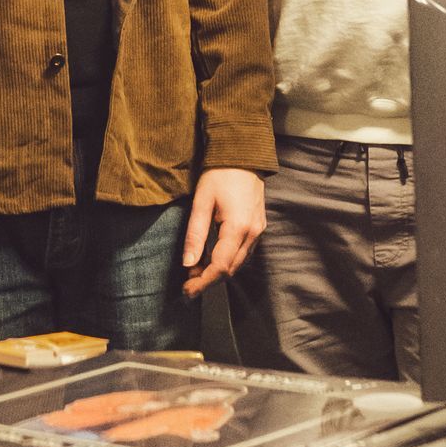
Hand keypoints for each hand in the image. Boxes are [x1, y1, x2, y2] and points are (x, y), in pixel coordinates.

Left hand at [181, 169, 265, 296]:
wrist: (243, 155)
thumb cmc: (219, 174)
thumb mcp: (201, 202)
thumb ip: (195, 235)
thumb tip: (187, 264)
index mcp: (238, 227)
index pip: (220, 266)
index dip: (203, 283)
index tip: (186, 292)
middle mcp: (252, 233)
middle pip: (231, 269)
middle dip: (209, 280)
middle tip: (187, 284)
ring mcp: (259, 230)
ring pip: (238, 262)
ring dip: (218, 271)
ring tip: (195, 271)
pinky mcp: (259, 226)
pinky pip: (243, 252)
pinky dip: (227, 259)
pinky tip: (211, 257)